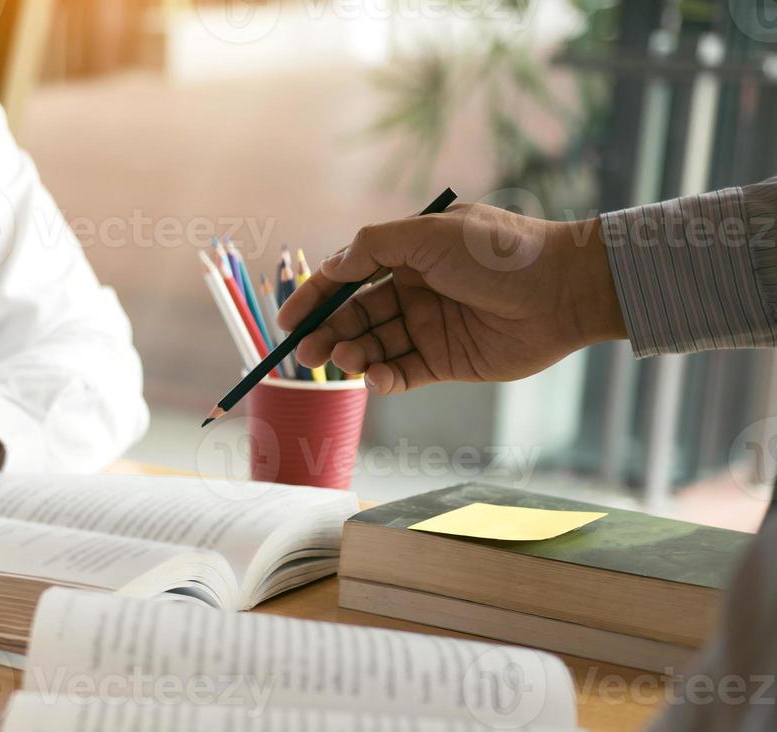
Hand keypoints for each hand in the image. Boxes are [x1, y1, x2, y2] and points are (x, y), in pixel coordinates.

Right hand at [287, 205, 627, 394]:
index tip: (288, 322)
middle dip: (327, 335)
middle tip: (307, 354)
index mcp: (408, 256)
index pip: (348, 278)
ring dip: (353, 356)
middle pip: (354, 317)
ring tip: (346, 361)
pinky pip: (403, 374)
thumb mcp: (427, 233)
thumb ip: (371, 247)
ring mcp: (430, 328)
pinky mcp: (448, 362)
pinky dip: (384, 379)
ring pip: (374, 347)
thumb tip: (329, 267)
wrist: (562, 290)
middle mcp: (415, 291)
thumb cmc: (497, 253)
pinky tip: (378, 378)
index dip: (315, 299)